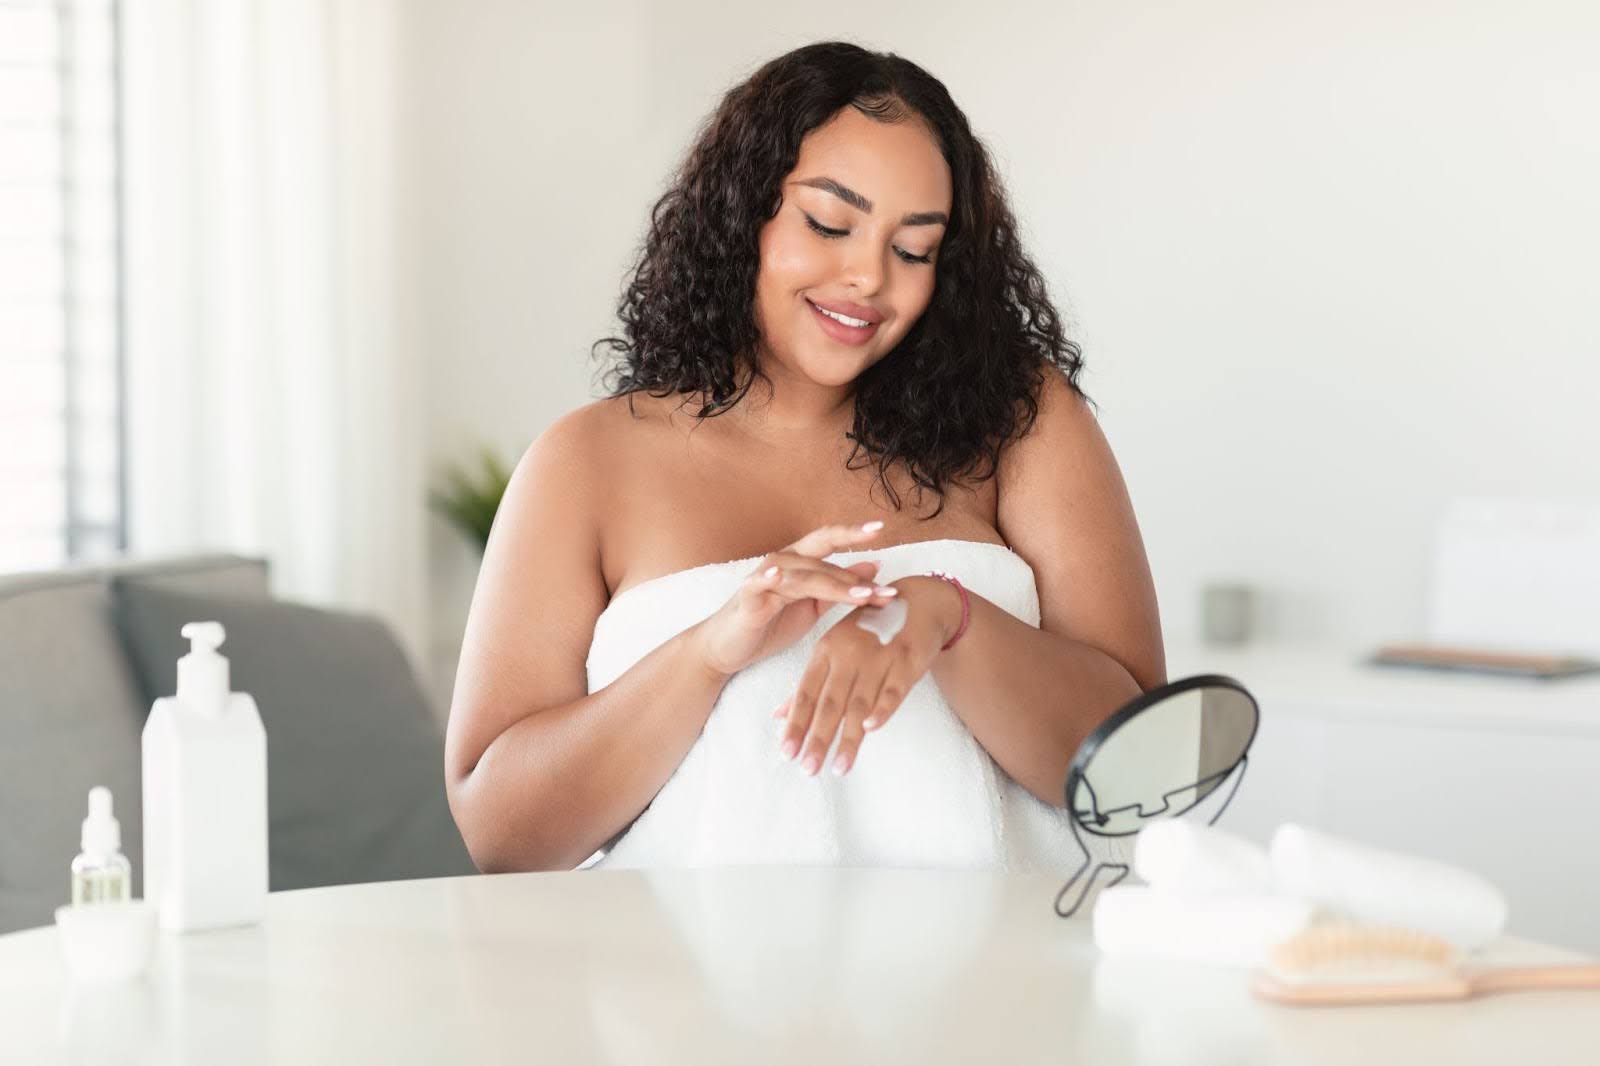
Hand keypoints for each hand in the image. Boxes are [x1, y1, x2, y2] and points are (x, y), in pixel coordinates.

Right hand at [691, 521, 900, 678]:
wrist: (729, 649)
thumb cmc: (770, 624)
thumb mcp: (813, 605)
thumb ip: (840, 585)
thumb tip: (875, 565)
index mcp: (799, 562)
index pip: (828, 540)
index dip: (853, 533)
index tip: (881, 528)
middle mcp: (782, 563)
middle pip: (821, 558)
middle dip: (856, 574)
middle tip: (887, 590)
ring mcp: (764, 579)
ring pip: (803, 575)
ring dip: (835, 584)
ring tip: (862, 595)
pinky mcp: (747, 599)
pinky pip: (758, 584)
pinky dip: (767, 578)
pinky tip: (779, 576)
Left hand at [775, 575, 962, 776]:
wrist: (919, 600)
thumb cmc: (871, 630)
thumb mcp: (835, 649)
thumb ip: (809, 685)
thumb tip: (778, 716)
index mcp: (827, 650)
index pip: (807, 693)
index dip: (797, 723)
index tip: (787, 753)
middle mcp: (849, 654)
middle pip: (830, 703)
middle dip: (818, 738)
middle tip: (808, 770)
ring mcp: (878, 657)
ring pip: (860, 704)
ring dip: (850, 739)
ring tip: (839, 768)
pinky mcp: (906, 661)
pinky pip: (893, 689)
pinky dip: (882, 708)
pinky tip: (872, 729)